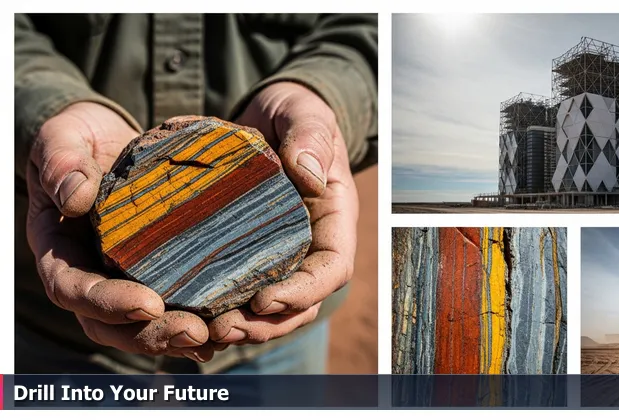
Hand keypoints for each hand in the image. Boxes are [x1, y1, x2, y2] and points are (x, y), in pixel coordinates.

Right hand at [25, 102, 216, 361]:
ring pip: (142, 326)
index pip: (72, 288)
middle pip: (109, 324)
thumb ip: (62, 160)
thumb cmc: (79, 139)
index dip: (107, 303)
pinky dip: (197, 323)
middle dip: (151, 334)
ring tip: (216, 337)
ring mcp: (122, 279)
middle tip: (195, 332)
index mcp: (59, 248)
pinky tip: (227, 328)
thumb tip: (75, 196)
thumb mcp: (63, 138)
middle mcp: (88, 274)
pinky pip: (171, 308)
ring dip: (178, 337)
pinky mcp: (155, 275)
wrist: (109, 141)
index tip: (148, 302)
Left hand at [208, 82, 358, 344]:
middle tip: (224, 330)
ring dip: (242, 325)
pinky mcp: (247, 252)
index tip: (266, 299)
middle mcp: (309, 244)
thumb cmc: (294, 113)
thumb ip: (310, 137)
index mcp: (333, 219)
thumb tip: (308, 176)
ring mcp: (279, 253)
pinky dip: (218, 306)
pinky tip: (188, 311)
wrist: (267, 116)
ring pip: (269, 306)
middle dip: (267, 324)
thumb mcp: (305, 115)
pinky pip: (238, 287)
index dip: (304, 291)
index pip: (332, 268)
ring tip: (205, 332)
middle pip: (300, 301)